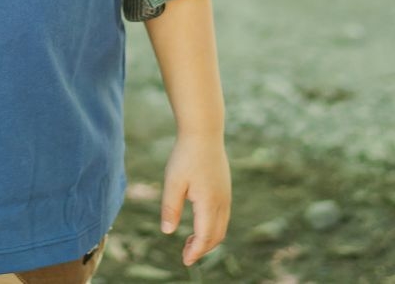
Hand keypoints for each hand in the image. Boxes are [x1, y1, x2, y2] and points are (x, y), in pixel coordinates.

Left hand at [162, 131, 230, 266]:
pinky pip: (223, 216)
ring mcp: (226, 195)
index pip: (205, 238)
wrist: (204, 132)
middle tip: (186, 254)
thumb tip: (168, 232)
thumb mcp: (173, 182)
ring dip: (208, 239)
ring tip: (190, 242)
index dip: (195, 252)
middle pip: (217, 236)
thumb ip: (170, 208)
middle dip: (203, 249)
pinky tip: (199, 223)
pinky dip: (213, 227)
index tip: (184, 261)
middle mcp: (222, 202)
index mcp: (209, 203)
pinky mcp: (225, 189)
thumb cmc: (186, 156)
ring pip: (222, 227)